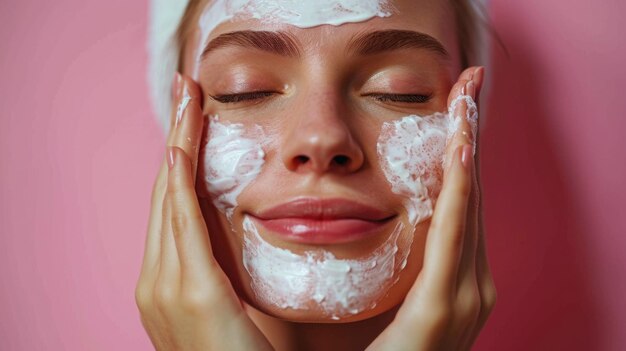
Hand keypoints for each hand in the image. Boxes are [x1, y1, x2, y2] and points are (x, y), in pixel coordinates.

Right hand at [135, 74, 272, 350]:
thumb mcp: (243, 306)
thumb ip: (240, 270)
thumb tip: (267, 232)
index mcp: (170, 282)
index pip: (175, 206)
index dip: (182, 158)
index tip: (192, 116)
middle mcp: (156, 279)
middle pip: (167, 193)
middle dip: (177, 138)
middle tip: (186, 91)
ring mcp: (163, 285)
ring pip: (170, 197)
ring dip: (179, 144)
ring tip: (188, 99)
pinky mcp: (187, 290)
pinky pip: (182, 218)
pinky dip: (181, 175)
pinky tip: (183, 139)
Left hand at [367, 67, 496, 350]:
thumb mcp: (384, 303)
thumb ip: (382, 266)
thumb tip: (350, 224)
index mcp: (453, 283)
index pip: (458, 205)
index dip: (461, 153)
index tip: (458, 107)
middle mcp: (470, 286)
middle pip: (469, 198)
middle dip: (470, 138)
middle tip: (467, 87)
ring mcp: (466, 298)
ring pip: (466, 208)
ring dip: (467, 151)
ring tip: (465, 102)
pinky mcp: (445, 308)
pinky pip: (454, 236)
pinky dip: (461, 192)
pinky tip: (460, 151)